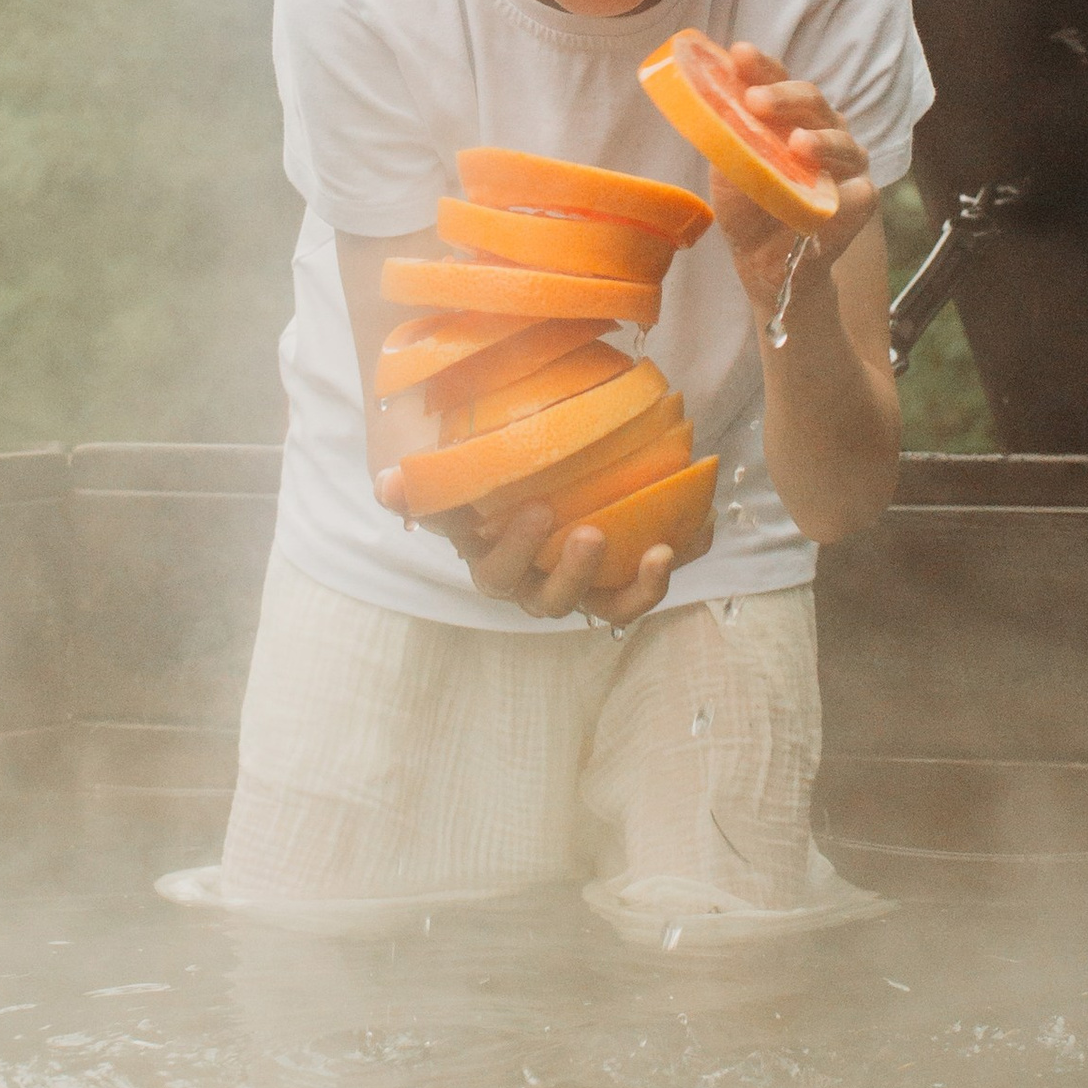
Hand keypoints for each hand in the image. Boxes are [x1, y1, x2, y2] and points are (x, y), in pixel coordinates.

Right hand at [373, 467, 675, 629]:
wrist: (526, 481)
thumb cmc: (485, 486)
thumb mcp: (454, 481)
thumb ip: (423, 483)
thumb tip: (385, 483)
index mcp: (492, 563)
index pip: (495, 571)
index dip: (515, 550)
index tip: (533, 510)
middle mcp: (535, 586)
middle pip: (550, 599)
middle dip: (571, 573)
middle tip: (588, 533)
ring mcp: (580, 588)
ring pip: (606, 606)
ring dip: (635, 587)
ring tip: (659, 553)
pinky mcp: (618, 582)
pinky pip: (649, 583)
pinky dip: (677, 560)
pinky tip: (702, 529)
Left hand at [702, 39, 878, 317]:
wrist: (764, 263)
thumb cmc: (748, 205)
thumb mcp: (727, 171)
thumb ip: (726, 140)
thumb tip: (710, 108)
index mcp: (789, 115)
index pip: (777, 80)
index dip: (761, 66)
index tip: (739, 54)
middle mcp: (823, 129)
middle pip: (812, 102)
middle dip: (784, 97)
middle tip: (756, 100)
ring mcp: (847, 164)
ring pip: (843, 142)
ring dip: (821, 142)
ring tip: (797, 145)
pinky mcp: (863, 200)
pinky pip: (860, 192)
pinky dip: (844, 193)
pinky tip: (830, 194)